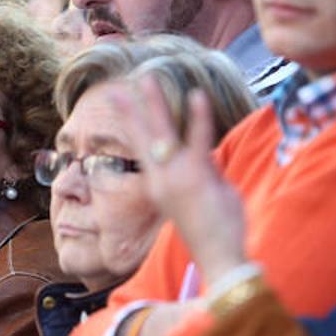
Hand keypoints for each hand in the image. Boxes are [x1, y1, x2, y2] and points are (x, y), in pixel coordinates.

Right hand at [106, 79, 248, 285]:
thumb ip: (205, 173)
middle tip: (117, 89)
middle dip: (129, 110)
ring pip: (161, 132)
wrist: (218, 256)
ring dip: (154, 104)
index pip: (143, 150)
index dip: (134, 126)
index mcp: (159, 186)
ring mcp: (175, 177)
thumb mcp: (207, 197)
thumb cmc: (216, 233)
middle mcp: (160, 179)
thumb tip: (209, 157)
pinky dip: (198, 117)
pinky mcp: (196, 175)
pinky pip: (197, 139)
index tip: (126, 107)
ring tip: (145, 79)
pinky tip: (197, 95)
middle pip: (141, 137)